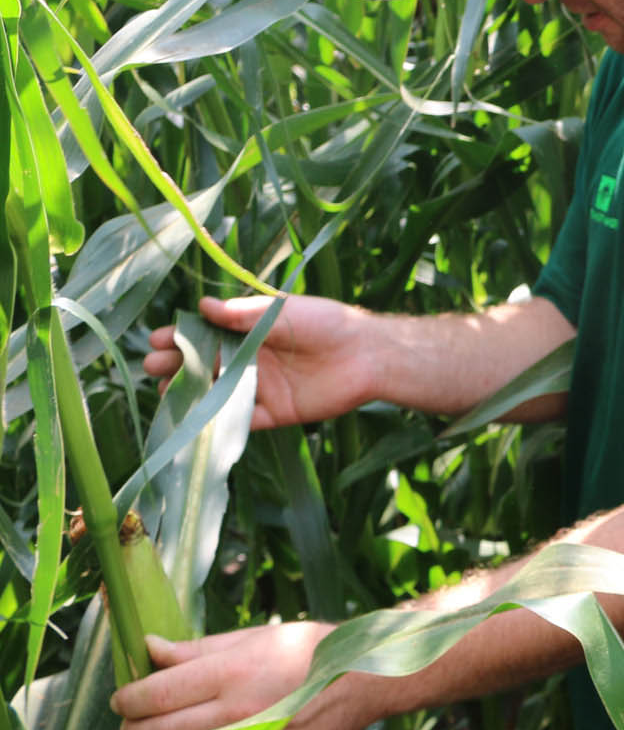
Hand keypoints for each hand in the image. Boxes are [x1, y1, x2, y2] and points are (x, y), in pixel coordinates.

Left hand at [112, 623, 355, 729]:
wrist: (365, 680)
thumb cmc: (307, 650)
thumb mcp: (254, 637)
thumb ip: (197, 649)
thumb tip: (149, 649)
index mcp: (232, 672)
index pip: (155, 694)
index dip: (128, 699)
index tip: (122, 698)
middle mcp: (237, 712)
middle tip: (128, 723)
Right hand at [145, 295, 382, 428]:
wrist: (366, 355)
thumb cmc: (327, 323)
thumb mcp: (282, 312)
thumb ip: (243, 313)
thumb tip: (202, 306)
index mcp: (250, 333)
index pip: (206, 336)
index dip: (180, 338)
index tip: (155, 339)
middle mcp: (251, 361)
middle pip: (204, 366)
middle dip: (176, 366)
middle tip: (151, 367)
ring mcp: (260, 388)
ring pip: (215, 394)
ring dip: (190, 395)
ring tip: (164, 393)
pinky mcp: (274, 413)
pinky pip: (240, 421)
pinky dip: (217, 423)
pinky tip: (193, 423)